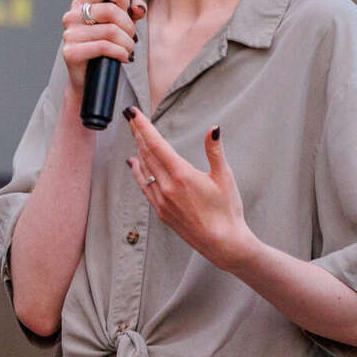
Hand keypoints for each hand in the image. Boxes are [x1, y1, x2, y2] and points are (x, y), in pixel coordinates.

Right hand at [61, 0, 145, 94]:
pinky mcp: (71, 52)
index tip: (127, 12)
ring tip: (128, 50)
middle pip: (111, 10)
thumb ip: (131, 12)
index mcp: (81, 4)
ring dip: (127, 43)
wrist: (88, 80)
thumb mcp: (119, 26)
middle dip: (128, 26)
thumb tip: (139, 8)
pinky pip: (104, 47)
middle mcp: (71, 16)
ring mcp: (69, 34)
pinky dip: (120, 53)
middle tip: (131, 37)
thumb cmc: (104, 50)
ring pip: (111, 31)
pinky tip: (123, 58)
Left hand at [124, 110, 254, 269]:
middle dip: (138, 132)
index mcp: (181, 174)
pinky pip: (144, 185)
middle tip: (130, 117)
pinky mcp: (161, 211)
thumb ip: (215, 151)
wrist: (222, 243)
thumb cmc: (227, 210)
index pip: (156, 143)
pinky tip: (134, 163)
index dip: (143, 126)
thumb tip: (214, 129)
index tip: (132, 112)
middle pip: (146, 153)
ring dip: (138, 149)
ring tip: (134, 134)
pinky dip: (138, 171)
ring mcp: (161, 200)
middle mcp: (166, 186)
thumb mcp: (224, 177)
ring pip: (144, 168)